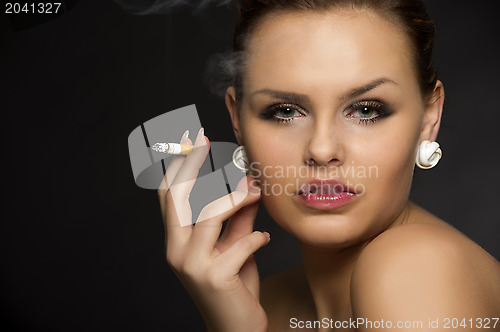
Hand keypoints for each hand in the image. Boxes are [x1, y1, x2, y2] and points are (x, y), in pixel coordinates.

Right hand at [157, 128, 269, 331]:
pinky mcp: (214, 277)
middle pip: (178, 197)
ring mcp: (192, 265)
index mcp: (177, 241)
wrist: (236, 327)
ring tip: (257, 191)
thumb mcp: (236, 245)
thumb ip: (239, 216)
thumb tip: (248, 183)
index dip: (177, 166)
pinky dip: (256, 237)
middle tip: (202, 139)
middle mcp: (176, 251)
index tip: (189, 139)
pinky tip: (264, 241)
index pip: (169, 196)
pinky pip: (240, 243)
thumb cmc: (234, 285)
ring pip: (209, 214)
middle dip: (189, 164)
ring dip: (236, 197)